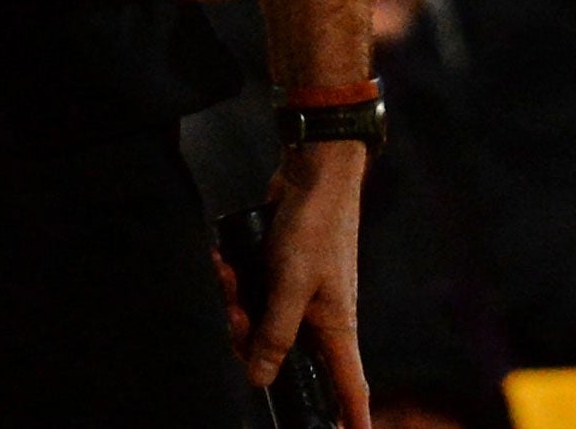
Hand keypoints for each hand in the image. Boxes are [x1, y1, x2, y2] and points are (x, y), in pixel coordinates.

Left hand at [248, 142, 373, 428]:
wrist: (313, 170)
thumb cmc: (315, 227)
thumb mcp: (292, 285)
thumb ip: (276, 335)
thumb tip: (259, 379)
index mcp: (336, 326)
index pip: (350, 385)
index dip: (352, 417)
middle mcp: (321, 315)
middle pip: (284, 356)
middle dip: (249, 343)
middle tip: (234, 316)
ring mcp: (301, 293)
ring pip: (261, 325)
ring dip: (237, 307)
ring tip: (227, 277)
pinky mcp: (283, 273)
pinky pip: (254, 295)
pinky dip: (236, 283)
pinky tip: (223, 262)